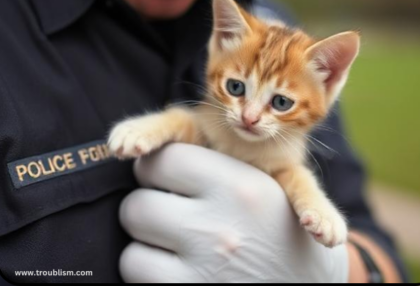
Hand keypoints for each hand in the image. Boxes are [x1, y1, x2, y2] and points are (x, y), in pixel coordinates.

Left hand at [117, 143, 348, 281]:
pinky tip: (174, 266)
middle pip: (138, 202)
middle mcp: (217, 229)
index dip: (161, 166)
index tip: (169, 176)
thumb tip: (143, 149)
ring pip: (133, 240)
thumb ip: (219, 163)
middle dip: (150, 203)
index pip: (164, 159)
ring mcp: (200, 270)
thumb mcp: (275, 183)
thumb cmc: (286, 229)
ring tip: (174, 240)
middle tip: (171, 210)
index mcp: (240, 189)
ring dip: (147, 237)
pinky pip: (135, 269)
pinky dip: (147, 267)